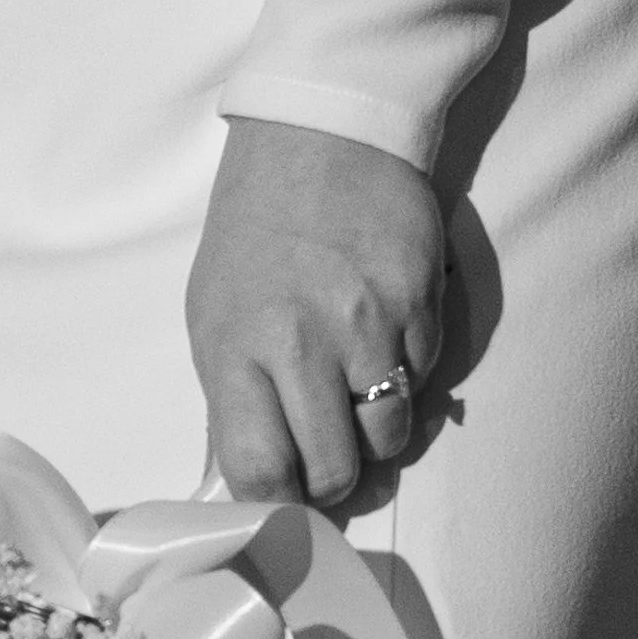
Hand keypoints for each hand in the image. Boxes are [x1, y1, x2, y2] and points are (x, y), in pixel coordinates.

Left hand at [185, 118, 444, 504]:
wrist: (322, 136)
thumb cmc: (256, 232)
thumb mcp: (213, 313)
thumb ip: (231, 399)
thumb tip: (247, 479)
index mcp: (235, 349)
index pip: (260, 468)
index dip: (277, 502)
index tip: (284, 503)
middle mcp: (302, 344)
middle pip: (336, 469)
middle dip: (335, 482)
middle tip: (330, 464)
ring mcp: (368, 325)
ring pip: (390, 435)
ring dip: (376, 434)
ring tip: (356, 400)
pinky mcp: (421, 304)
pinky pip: (424, 380)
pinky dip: (408, 378)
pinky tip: (384, 342)